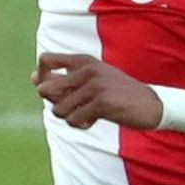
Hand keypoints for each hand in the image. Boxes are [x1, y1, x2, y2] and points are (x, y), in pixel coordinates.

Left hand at [34, 52, 165, 130]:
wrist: (151, 105)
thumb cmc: (117, 95)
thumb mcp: (91, 82)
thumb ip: (64, 81)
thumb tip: (34, 80)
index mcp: (84, 60)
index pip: (46, 60)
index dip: (42, 78)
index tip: (55, 91)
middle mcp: (88, 69)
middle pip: (46, 88)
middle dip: (55, 104)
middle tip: (74, 107)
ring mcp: (95, 85)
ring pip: (58, 109)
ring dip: (69, 118)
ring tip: (86, 115)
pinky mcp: (102, 102)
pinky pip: (74, 120)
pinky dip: (80, 125)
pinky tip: (93, 121)